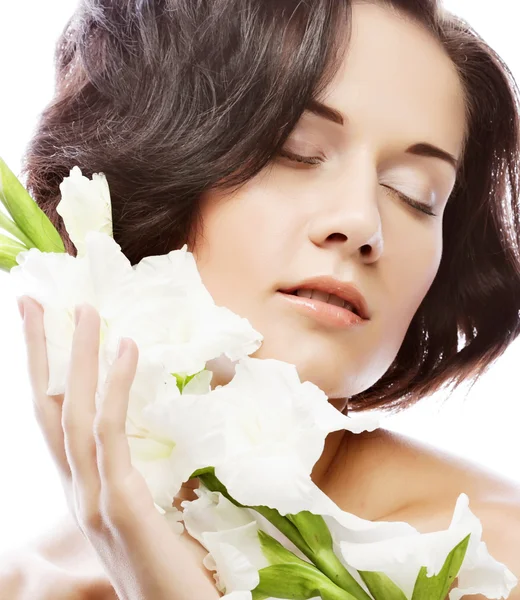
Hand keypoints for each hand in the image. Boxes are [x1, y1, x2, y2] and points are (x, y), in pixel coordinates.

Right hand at [18, 296, 219, 599]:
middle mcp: (77, 491)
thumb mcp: (147, 517)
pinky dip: (115, 386)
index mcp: (83, 490)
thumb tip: (152, 442)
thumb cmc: (171, 572)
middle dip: (40, 354)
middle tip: (35, 303)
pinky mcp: (119, 505)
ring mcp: (92, 499)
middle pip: (48, 408)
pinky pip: (110, 434)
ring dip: (77, 357)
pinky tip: (126, 349)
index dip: (44, 375)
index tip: (43, 330)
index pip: (54, 421)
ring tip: (85, 310)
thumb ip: (138, 481)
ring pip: (74, 413)